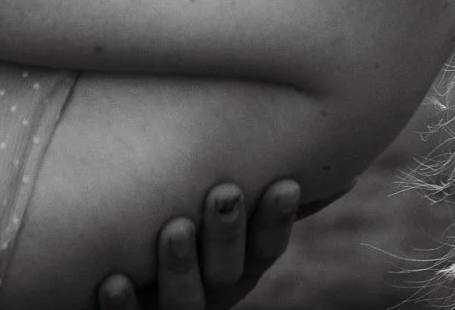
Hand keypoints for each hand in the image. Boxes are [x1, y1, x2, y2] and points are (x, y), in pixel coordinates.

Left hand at [96, 180, 300, 309]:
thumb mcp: (235, 214)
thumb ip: (268, 182)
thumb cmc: (194, 231)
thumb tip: (342, 159)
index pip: (268, 245)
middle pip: (228, 270)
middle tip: (222, 192)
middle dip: (227, 232)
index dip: (277, 218)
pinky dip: (122, 305)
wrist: (127, 288)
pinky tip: (112, 279)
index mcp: (240, 263)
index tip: (285, 182)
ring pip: (185, 302)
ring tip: (173, 228)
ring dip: (179, 266)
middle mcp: (213, 293)